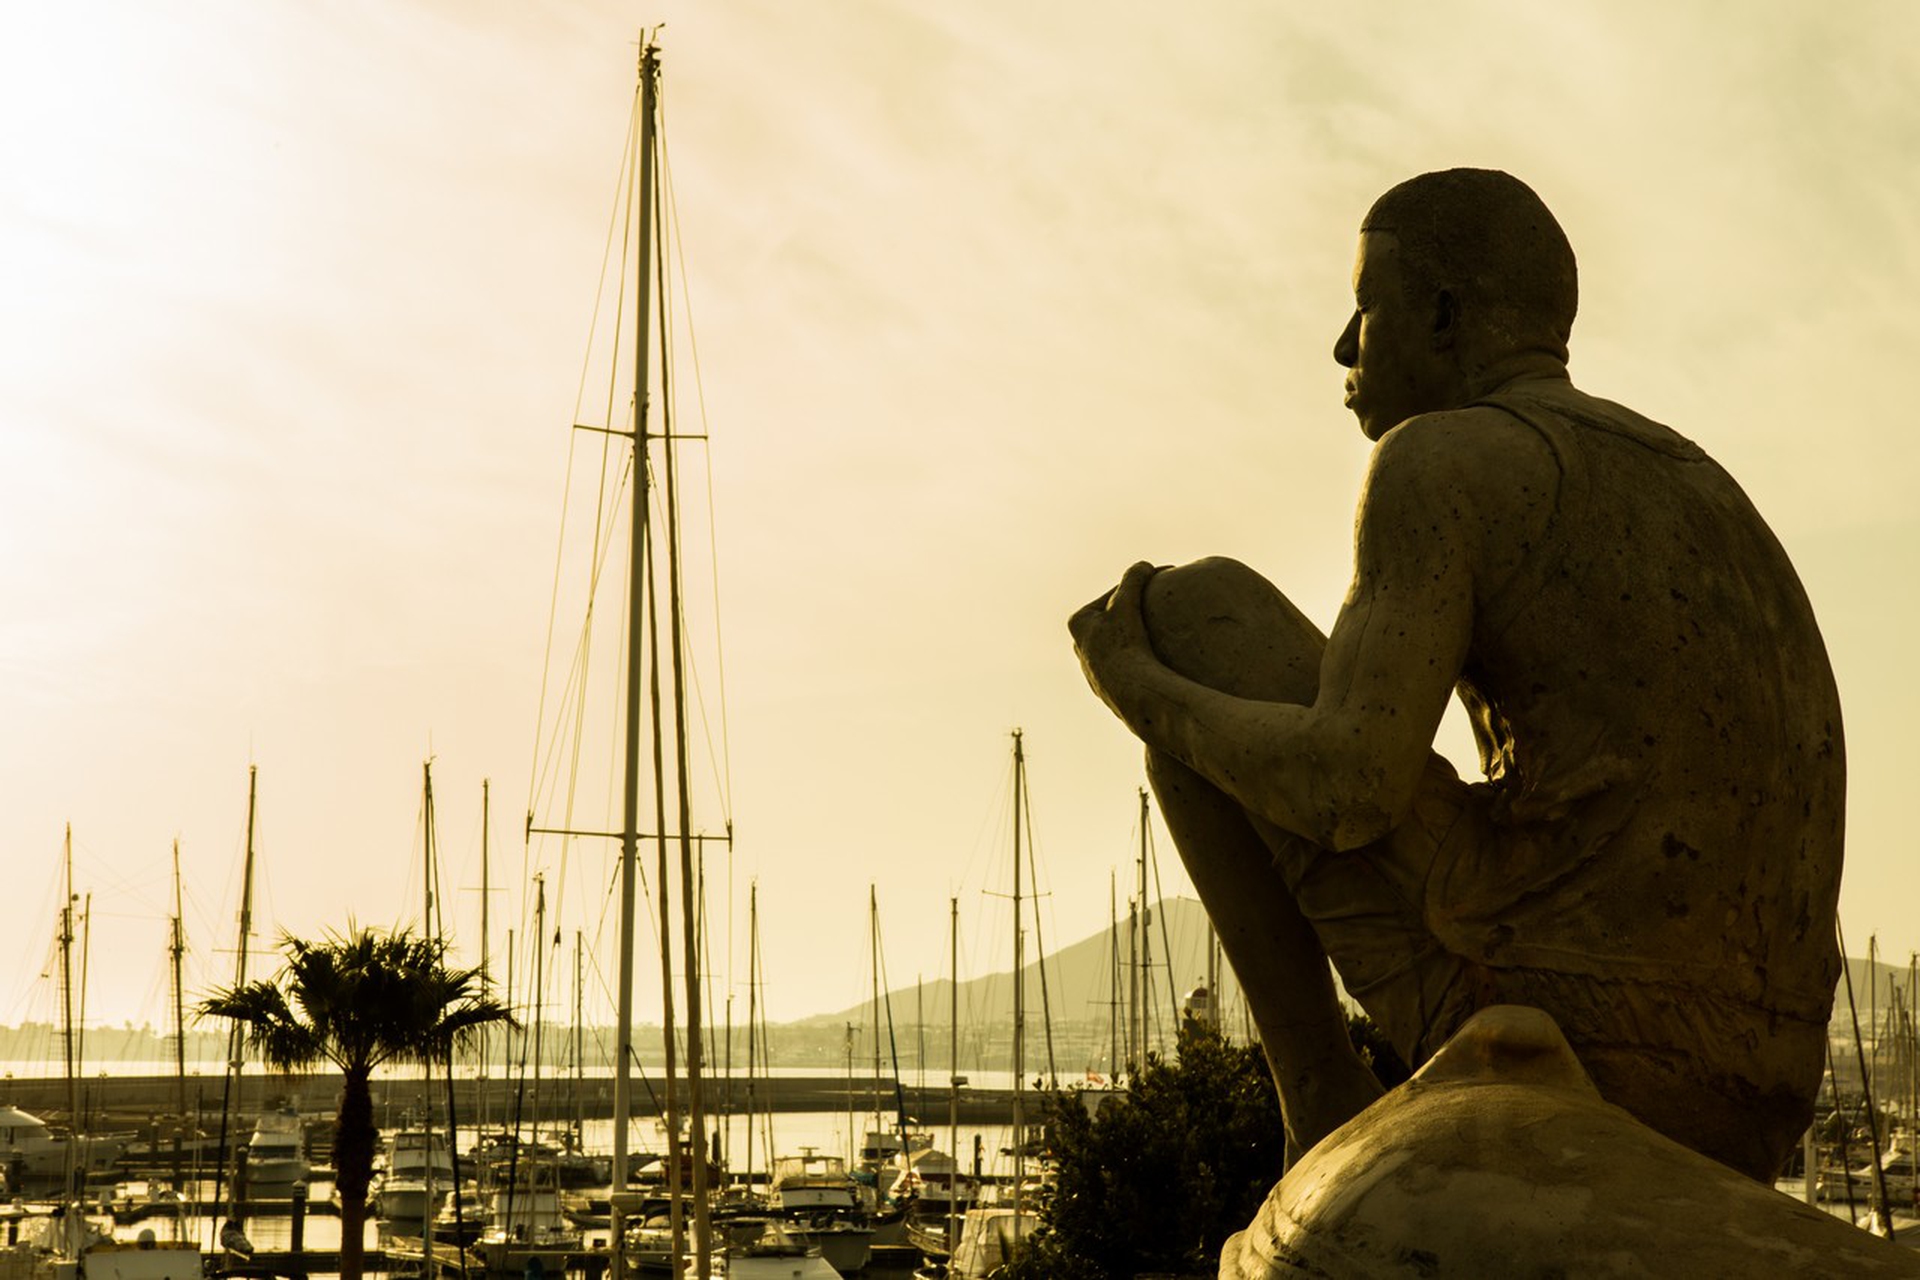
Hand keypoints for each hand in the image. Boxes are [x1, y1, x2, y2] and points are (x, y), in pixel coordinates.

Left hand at [1069, 561, 1162, 724]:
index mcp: (1079, 623)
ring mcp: (1096, 672)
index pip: (1112, 596)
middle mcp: (1082, 649)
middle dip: (1137, 611)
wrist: (1132, 692)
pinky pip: (1132, 667)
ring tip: (1168, 631)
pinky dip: (1146, 659)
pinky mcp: (1113, 691)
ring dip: (1142, 636)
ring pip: (1123, 645)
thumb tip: (1143, 565)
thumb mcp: (1127, 603)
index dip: (1139, 585)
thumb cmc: (1125, 643)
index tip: (1162, 579)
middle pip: (1115, 620)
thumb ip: (1133, 579)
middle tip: (1164, 604)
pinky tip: (1167, 658)